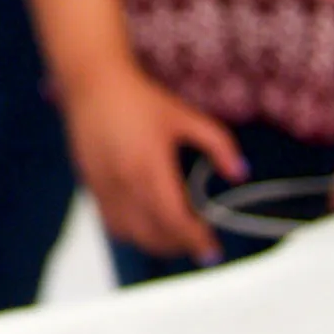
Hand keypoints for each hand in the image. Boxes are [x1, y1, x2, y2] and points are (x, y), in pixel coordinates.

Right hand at [64, 63, 242, 264]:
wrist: (93, 85)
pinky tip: (149, 222)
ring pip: (132, 236)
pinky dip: (134, 234)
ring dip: (157, 243)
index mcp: (149, 167)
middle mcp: (124, 184)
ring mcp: (105, 189)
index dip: (196, 239)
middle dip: (181, 245)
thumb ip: (218, 144)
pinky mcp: (93, 189)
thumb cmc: (140, 100)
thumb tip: (240, 173)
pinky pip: (114, 226)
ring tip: (177, 233)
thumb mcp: (185, 116)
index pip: (175, 220)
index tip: (212, 249)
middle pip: (155, 235)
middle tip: (199, 239)